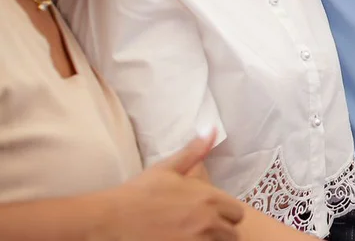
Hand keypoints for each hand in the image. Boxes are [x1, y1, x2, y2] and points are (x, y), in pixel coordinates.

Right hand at [94, 130, 244, 240]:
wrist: (111, 218)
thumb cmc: (139, 192)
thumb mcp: (168, 168)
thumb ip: (194, 152)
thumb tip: (212, 131)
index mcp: (209, 198)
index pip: (237, 213)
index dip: (226, 214)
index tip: (213, 214)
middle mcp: (208, 221)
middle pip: (231, 233)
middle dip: (222, 230)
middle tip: (203, 227)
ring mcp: (197, 240)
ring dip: (211, 240)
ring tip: (193, 234)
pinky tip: (182, 240)